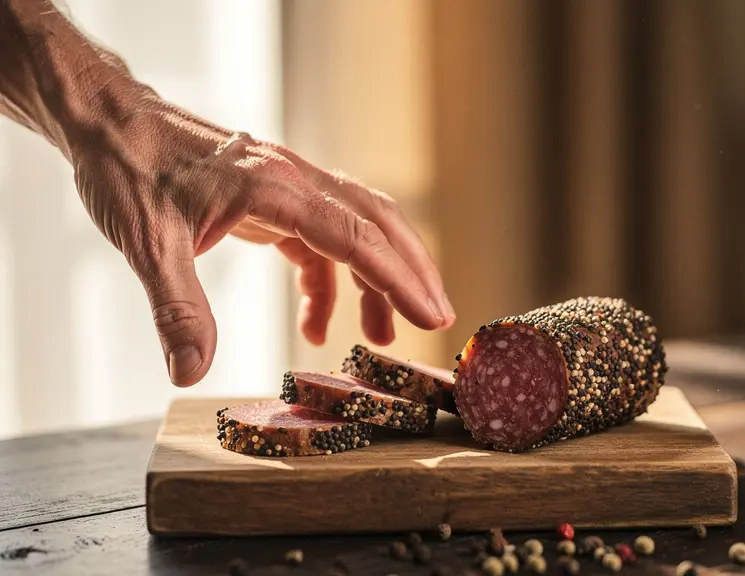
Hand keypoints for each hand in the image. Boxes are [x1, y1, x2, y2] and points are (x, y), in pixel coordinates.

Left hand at [66, 86, 454, 386]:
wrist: (107, 123)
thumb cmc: (127, 168)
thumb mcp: (148, 243)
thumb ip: (177, 309)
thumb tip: (191, 373)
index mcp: (274, 187)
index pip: (355, 236)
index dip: (398, 279)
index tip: (430, 316)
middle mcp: (294, 181)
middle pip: (377, 224)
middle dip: (411, 274)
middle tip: (436, 322)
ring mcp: (288, 188)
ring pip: (357, 230)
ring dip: (377, 280)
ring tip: (382, 337)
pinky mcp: (275, 200)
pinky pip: (322, 242)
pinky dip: (330, 284)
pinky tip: (315, 325)